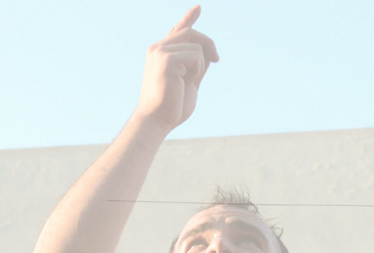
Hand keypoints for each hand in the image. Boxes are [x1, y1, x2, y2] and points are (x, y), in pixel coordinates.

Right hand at [134, 5, 218, 133]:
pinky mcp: (166, 58)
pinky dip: (197, 70)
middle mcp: (158, 48)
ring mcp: (161, 51)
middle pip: (192, 33)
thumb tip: (210, 53)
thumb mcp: (189, 82)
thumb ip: (196, 66)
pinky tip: (184, 82)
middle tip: (217, 59)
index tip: (198, 8)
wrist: (156, 121)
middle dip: (209, 45)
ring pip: (196, 46)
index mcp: (161, 54)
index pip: (178, 31)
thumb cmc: (171, 108)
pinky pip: (196, 55)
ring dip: (200, 66)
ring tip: (186, 82)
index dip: (189, 18)